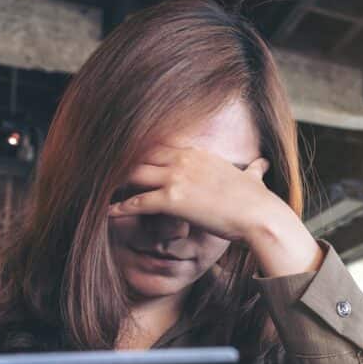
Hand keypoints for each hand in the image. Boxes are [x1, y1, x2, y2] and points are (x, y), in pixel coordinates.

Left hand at [107, 145, 282, 241]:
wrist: (259, 215)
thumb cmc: (258, 202)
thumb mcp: (253, 179)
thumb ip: (253, 171)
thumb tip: (263, 165)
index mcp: (198, 153)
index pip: (160, 147)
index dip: (142, 155)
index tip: (129, 162)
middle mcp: (184, 159)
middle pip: (141, 156)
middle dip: (123, 164)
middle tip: (105, 174)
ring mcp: (176, 178)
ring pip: (134, 174)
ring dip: (116, 182)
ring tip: (99, 189)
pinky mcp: (172, 200)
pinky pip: (138, 202)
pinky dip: (120, 207)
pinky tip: (108, 212)